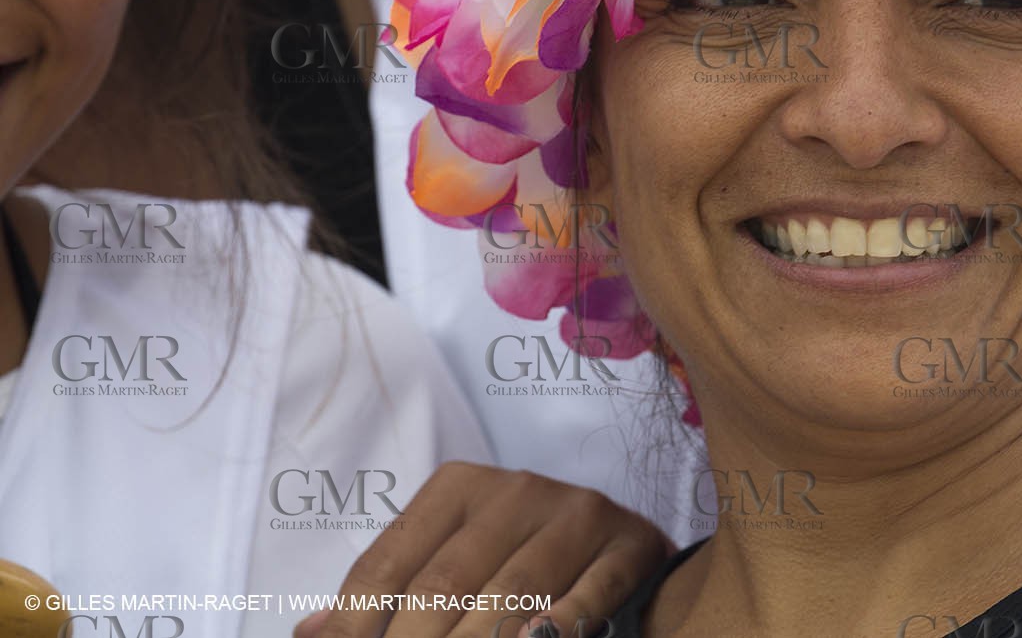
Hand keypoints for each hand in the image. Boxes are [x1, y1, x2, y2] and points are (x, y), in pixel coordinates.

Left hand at [292, 462, 672, 637]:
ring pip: (511, 594)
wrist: (624, 547)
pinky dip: (558, 626)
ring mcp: (576, 513)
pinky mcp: (626, 544)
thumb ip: (386, 596)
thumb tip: (307, 635)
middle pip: (444, 583)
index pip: (387, 563)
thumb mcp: (450, 563)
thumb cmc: (518, 561)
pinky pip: (587, 595)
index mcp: (458, 486)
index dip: (355, 624)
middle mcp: (516, 488)